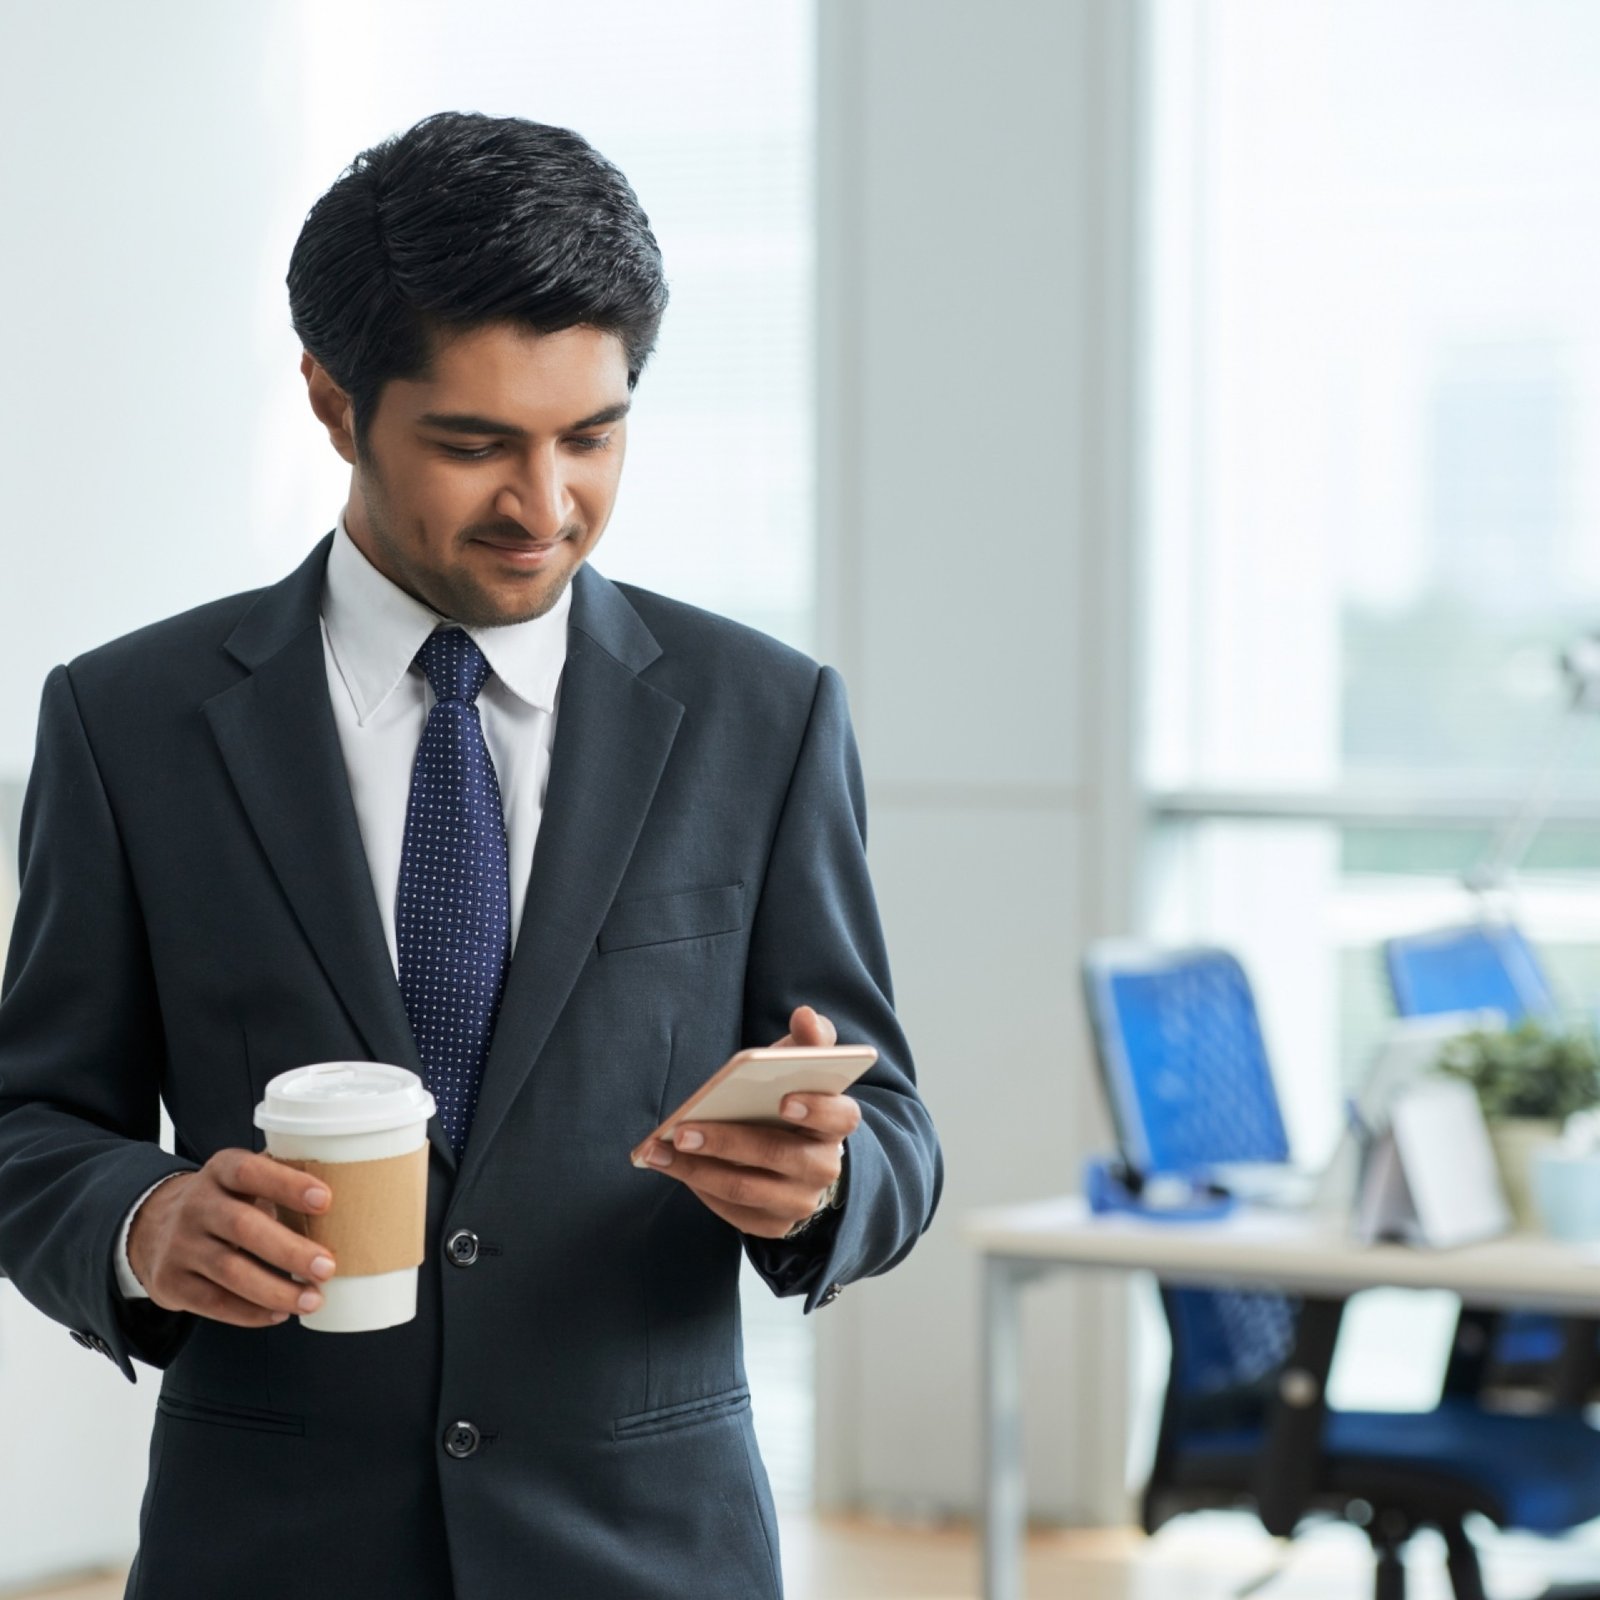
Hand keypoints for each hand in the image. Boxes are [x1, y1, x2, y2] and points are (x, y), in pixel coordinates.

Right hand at [126, 1149, 337, 1327]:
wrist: (155, 1227)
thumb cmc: (227, 1201)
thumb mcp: (247, 1180)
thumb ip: (285, 1183)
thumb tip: (352, 1199)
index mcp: (221, 1171)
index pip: (250, 1171)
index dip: (287, 1184)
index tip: (326, 1200)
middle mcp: (196, 1204)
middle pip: (242, 1227)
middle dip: (289, 1250)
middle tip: (328, 1267)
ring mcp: (180, 1245)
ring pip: (229, 1271)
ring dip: (275, 1290)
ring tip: (313, 1300)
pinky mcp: (170, 1282)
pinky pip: (213, 1302)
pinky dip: (250, 1312)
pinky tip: (280, 1314)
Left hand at [640, 1005, 861, 1238]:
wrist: (801, 1156)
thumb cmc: (796, 1097)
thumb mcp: (806, 1064)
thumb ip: (810, 1037)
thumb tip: (805, 1014)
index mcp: (839, 1121)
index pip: (839, 1116)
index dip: (816, 1109)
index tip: (783, 1099)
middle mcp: (825, 1166)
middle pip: (779, 1155)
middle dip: (727, 1142)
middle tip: (682, 1130)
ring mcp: (801, 1200)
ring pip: (747, 1189)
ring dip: (698, 1170)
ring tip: (660, 1150)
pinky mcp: (775, 1224)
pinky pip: (734, 1213)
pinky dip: (701, 1189)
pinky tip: (674, 1169)